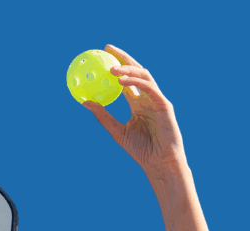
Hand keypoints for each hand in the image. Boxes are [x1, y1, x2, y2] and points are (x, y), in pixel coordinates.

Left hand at [82, 44, 186, 172]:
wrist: (159, 163)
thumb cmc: (141, 150)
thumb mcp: (116, 131)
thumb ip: (103, 115)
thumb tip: (84, 101)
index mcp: (138, 103)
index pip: (126, 80)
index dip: (116, 66)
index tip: (101, 56)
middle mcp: (147, 98)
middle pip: (136, 71)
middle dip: (123, 57)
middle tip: (107, 48)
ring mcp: (157, 100)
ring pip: (143, 75)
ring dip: (128, 68)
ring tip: (111, 67)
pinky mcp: (164, 104)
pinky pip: (149, 88)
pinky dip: (135, 82)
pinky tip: (121, 81)